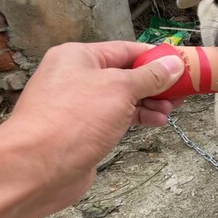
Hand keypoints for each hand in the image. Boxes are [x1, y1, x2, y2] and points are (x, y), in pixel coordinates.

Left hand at [0, 41, 183, 209]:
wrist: (37, 168)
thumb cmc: (72, 120)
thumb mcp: (120, 89)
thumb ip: (149, 77)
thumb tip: (172, 65)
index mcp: (79, 56)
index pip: (126, 49)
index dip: (155, 57)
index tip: (181, 64)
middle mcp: (76, 77)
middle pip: (125, 74)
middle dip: (155, 83)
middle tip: (181, 92)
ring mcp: (79, 106)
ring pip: (122, 98)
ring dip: (149, 102)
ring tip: (170, 110)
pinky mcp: (83, 131)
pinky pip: (116, 118)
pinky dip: (137, 118)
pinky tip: (155, 122)